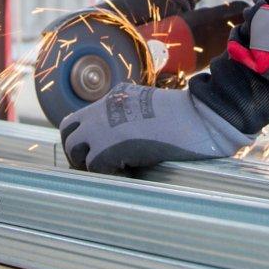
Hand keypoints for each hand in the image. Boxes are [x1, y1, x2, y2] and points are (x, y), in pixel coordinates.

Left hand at [59, 81, 251, 173]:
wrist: (199, 118)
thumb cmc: (188, 117)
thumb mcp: (153, 108)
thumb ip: (134, 117)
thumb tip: (130, 140)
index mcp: (116, 96)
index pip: (85, 116)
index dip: (89, 135)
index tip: (101, 150)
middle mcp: (103, 108)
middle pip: (68, 130)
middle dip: (77, 149)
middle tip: (95, 165)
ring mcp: (102, 127)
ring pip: (73, 148)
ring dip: (87, 162)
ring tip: (110, 171)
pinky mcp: (107, 147)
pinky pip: (93, 165)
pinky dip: (105, 173)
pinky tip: (126, 172)